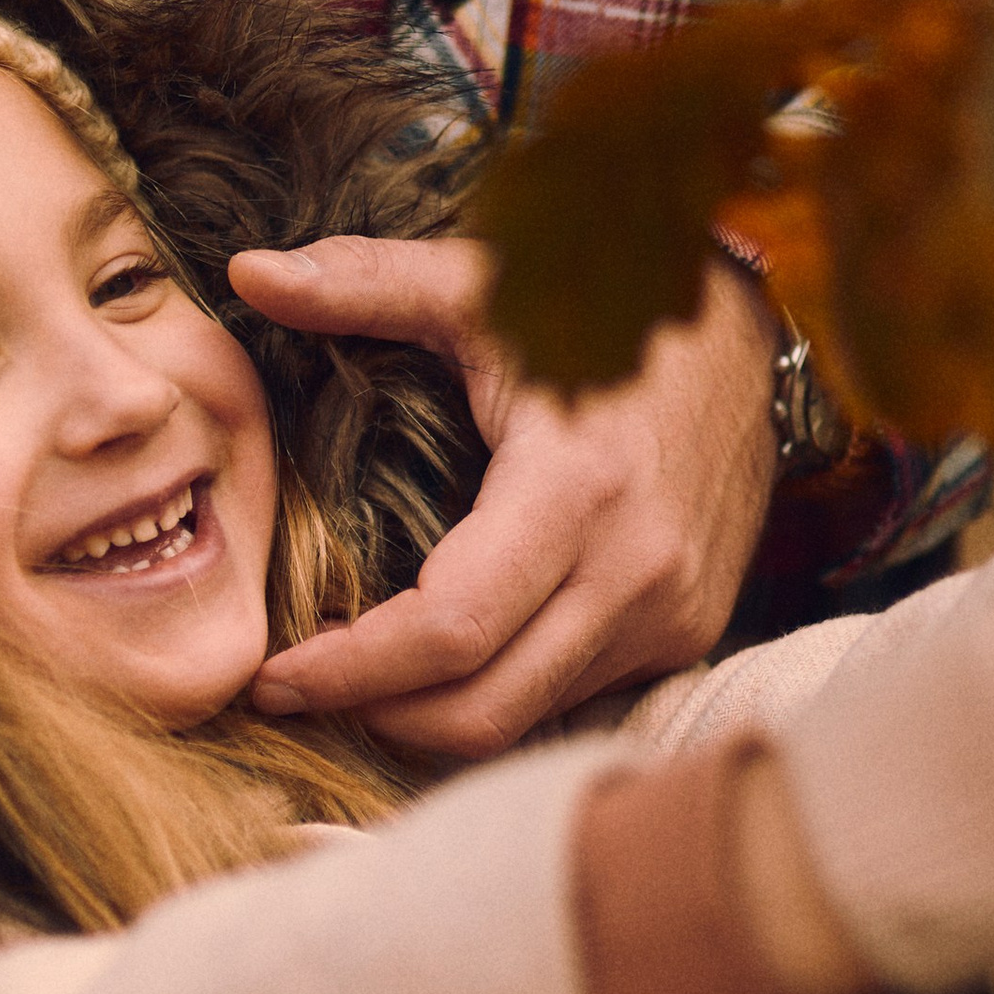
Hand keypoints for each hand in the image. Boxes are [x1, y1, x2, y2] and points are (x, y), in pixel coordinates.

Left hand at [231, 234, 778, 756]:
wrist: (745, 336)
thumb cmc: (602, 302)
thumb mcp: (483, 286)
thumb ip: (363, 282)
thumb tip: (248, 274)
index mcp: (579, 489)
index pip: (451, 632)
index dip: (351, 672)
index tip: (275, 675)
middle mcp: (636, 571)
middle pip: (482, 709)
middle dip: (376, 716)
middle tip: (298, 690)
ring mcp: (670, 613)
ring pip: (526, 719)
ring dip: (430, 718)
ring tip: (356, 680)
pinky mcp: (684, 632)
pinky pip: (569, 699)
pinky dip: (495, 695)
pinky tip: (442, 663)